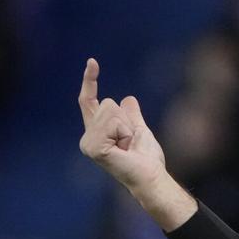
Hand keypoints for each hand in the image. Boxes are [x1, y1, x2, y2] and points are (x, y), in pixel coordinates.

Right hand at [77, 58, 195, 229]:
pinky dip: (123, 132)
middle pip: (108, 103)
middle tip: (130, 142)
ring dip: (126, 126)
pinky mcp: (93, 147)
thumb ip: (131, 116)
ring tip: (127, 146)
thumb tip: (127, 99)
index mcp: (97, 132)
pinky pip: (112, 122)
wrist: (151, 176)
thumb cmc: (147, 159)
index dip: (90, 81)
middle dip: (126, 119)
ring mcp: (88, 143)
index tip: (92, 61)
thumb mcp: (140, 130)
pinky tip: (123, 148)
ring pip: (110, 110)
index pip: (89, 101)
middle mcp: (88, 137)